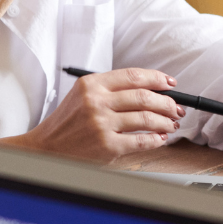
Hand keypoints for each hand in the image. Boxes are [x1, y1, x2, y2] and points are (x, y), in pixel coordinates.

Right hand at [15, 68, 184, 161]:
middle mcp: (96, 102)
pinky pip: (141, 141)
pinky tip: (160, 138)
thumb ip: (111, 90)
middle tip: (176, 108)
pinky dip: (156, 140)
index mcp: (91, 84)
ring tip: (171, 124)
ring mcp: (102, 124)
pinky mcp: (107, 146)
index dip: (157, 78)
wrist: (46, 147)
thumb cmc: (68, 122)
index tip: (170, 84)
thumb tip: (150, 91)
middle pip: (144, 97)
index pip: (134, 76)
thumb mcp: (83, 95)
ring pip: (146, 119)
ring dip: (165, 122)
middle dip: (167, 103)